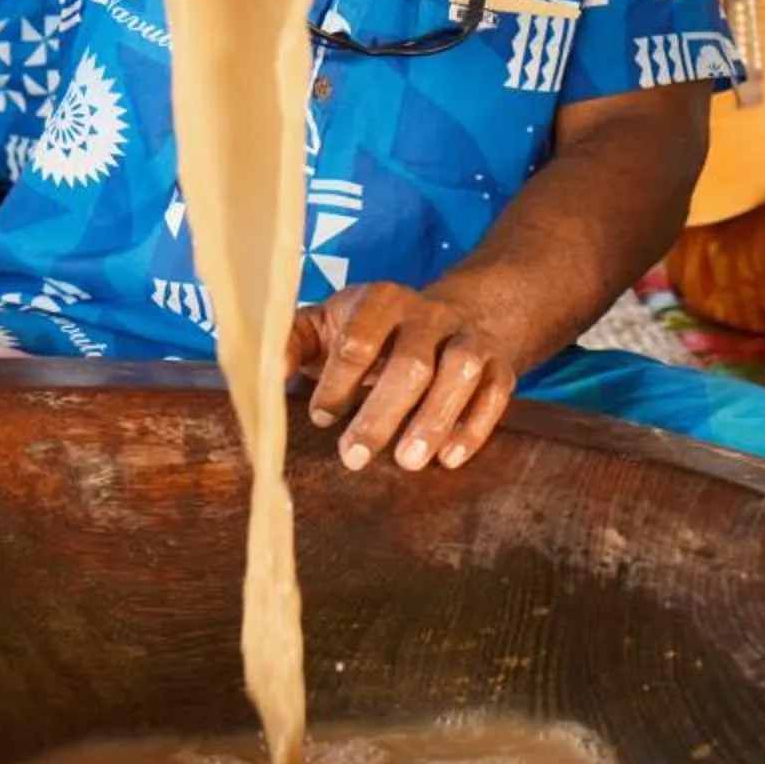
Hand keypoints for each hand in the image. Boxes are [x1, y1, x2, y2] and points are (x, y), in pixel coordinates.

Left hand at [285, 282, 521, 474]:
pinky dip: (475, 427)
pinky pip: (496, 393)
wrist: (452, 316)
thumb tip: (264, 373)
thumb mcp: (327, 326)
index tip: (320, 417)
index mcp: (380, 301)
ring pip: (460, 373)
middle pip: (411, 362)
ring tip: (409, 462)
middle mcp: (429, 315)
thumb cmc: (372, 331)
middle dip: (381, 413)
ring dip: (434, 419)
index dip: (338, 382)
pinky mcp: (499, 365)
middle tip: (354, 457)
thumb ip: (291, 344)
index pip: (359, 339)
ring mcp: (468, 338)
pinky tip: (449, 459)